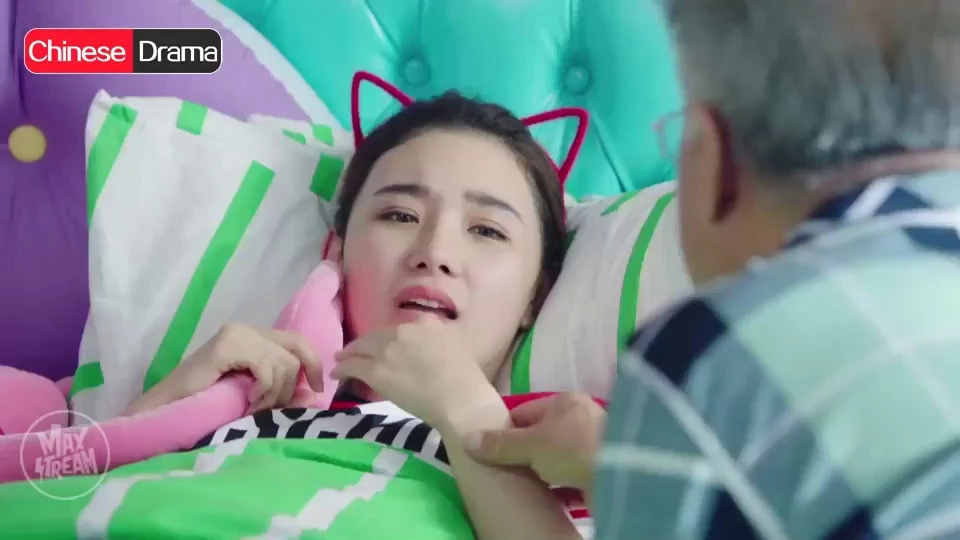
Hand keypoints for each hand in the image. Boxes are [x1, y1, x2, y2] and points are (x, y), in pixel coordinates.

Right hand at [131, 323, 324, 414]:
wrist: (166, 409)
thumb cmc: (207, 404)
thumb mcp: (254, 394)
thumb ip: (281, 387)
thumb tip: (314, 393)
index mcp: (254, 336)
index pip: (298, 341)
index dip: (314, 364)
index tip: (316, 390)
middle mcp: (246, 329)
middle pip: (297, 348)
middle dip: (293, 384)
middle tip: (274, 406)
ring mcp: (236, 334)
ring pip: (285, 361)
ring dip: (276, 392)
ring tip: (256, 407)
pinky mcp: (228, 345)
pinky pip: (267, 366)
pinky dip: (265, 389)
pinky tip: (249, 400)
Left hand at [331, 318, 499, 432]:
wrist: (460, 400)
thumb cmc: (466, 381)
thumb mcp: (456, 349)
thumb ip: (439, 343)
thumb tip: (428, 351)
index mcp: (426, 324)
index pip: (398, 329)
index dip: (388, 339)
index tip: (384, 347)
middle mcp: (404, 331)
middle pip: (376, 336)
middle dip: (363, 345)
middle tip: (354, 352)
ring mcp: (388, 350)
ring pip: (360, 349)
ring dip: (348, 355)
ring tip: (340, 360)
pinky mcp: (376, 371)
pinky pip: (352, 367)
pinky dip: (342, 370)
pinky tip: (337, 374)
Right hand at [462, 393, 604, 491]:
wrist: (623, 473)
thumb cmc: (574, 447)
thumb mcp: (531, 444)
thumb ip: (500, 444)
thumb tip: (466, 439)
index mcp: (564, 402)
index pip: (525, 412)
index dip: (506, 430)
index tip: (490, 450)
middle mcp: (581, 418)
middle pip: (542, 436)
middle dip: (524, 454)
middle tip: (504, 471)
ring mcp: (594, 444)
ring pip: (558, 458)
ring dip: (543, 472)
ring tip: (523, 486)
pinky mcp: (602, 469)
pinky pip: (572, 478)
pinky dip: (560, 487)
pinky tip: (547, 497)